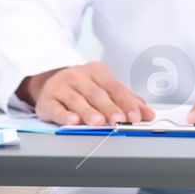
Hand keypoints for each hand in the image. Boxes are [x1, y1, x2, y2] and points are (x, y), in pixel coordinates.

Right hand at [21, 63, 155, 126]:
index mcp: (96, 71)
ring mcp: (61, 87)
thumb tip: (148, 114)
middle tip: (118, 120)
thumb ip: (127, 101)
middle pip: (96, 94)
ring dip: (88, 112)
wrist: (51, 82)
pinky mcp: (47, 100)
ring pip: (77, 100)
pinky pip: (56, 108)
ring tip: (97, 122)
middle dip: (109, 108)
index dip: (126, 103)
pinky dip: (64, 115)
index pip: (114, 87)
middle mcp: (78, 76)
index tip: (135, 117)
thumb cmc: (83, 88)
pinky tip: (72, 121)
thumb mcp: (105, 89)